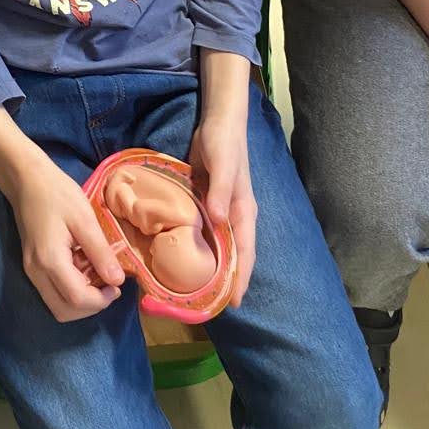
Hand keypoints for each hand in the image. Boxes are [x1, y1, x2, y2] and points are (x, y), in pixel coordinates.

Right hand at [9, 155, 125, 321]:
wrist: (27, 180)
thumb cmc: (57, 194)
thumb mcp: (84, 219)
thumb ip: (100, 252)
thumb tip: (118, 281)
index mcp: (49, 261)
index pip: (76, 300)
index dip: (101, 301)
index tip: (117, 286)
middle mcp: (36, 273)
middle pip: (63, 311)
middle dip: (90, 306)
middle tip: (109, 285)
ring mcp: (31, 271)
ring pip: (57, 305)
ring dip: (80, 300)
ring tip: (97, 275)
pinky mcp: (32, 266)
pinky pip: (52, 291)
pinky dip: (71, 289)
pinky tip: (83, 268)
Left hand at [189, 115, 255, 306]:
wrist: (218, 123)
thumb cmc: (224, 143)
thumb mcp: (223, 165)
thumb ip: (221, 192)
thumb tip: (219, 221)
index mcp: (244, 212)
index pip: (246, 252)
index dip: (241, 278)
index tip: (234, 302)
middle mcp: (235, 217)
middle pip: (234, 255)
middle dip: (226, 280)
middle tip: (210, 305)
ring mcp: (222, 212)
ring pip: (219, 247)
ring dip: (211, 267)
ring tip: (196, 290)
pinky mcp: (207, 204)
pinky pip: (205, 233)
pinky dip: (198, 247)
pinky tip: (183, 258)